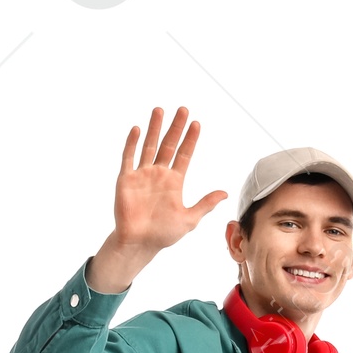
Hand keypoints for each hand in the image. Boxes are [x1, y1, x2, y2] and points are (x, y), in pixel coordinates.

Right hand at [86, 106, 227, 292]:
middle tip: (183, 109)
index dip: (190, 140)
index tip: (196, 124)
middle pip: (168, 145)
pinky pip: (129, 157)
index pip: (184, 155)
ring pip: (149, 145)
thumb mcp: (189, 219)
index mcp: (174, 182)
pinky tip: (137, 129)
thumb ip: (206, 204)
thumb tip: (225, 194)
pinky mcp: (126, 179)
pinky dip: (132, 143)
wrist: (139, 243)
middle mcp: (159, 174)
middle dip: (176, 127)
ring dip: (154, 128)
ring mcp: (142, 175)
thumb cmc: (163, 234)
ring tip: (160, 110)